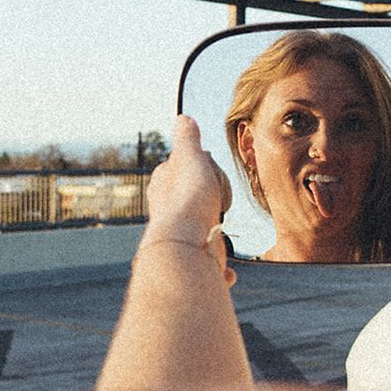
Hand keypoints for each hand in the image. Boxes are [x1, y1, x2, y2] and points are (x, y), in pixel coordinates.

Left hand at [142, 115, 233, 268]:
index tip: (206, 167)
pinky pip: (210, 267)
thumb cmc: (189, 200)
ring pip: (197, 235)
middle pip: (185, 203)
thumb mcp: (190, 157)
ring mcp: (182, 241)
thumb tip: (184, 119)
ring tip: (221, 228)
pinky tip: (228, 272)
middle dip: (201, 202)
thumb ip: (187, 139)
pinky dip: (220, 270)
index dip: (190, 167)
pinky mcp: (196, 265)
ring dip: (210, 233)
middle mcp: (168, 215)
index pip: (172, 171)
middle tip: (219, 197)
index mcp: (163, 188)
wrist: (188, 247)